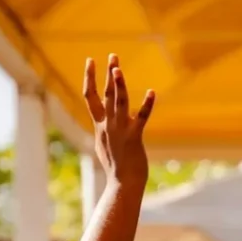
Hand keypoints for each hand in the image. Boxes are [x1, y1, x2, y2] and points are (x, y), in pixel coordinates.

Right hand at [83, 54, 155, 188]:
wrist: (122, 184)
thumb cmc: (116, 168)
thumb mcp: (105, 145)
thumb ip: (104, 130)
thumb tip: (103, 122)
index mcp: (99, 126)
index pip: (90, 97)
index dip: (89, 78)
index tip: (90, 61)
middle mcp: (107, 125)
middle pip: (105, 95)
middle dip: (107, 74)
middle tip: (113, 56)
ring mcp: (120, 130)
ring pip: (118, 103)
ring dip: (118, 85)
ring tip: (117, 68)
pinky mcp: (134, 137)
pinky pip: (141, 118)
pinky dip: (146, 105)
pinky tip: (152, 92)